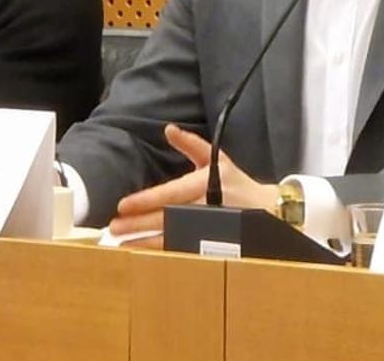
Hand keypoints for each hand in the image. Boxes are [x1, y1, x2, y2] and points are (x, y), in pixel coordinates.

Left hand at [105, 124, 276, 246]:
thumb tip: (168, 129)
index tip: (123, 206)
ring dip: (146, 242)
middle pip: (169, 216)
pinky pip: (183, 248)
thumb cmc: (237, 184)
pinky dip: (161, 251)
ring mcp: (211, 228)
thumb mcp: (218, 160)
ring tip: (122, 245)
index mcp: (208, 182)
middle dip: (140, 224)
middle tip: (114, 228)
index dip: (147, 200)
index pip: (172, 193)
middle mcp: (210, 205)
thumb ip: (191, 146)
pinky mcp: (212, 244)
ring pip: (174, 236)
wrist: (269, 210)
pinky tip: (143, 253)